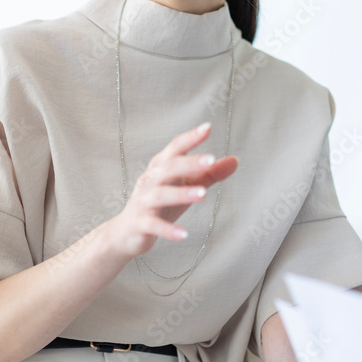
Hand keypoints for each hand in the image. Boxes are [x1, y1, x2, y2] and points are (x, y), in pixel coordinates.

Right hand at [105, 122, 236, 259]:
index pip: (175, 148)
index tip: (208, 127)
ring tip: (203, 194)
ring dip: (181, 193)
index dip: (190, 138)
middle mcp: (149, 181)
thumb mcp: (185, 187)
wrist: (126, 232)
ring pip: (160, 195)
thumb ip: (208, 174)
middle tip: (211, 160)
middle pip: (168, 167)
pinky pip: (154, 226)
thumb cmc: (159, 204)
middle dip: (189, 163)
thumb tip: (235, 160)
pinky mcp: (139, 224)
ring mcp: (142, 202)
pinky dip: (169, 230)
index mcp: (160, 167)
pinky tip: (185, 234)